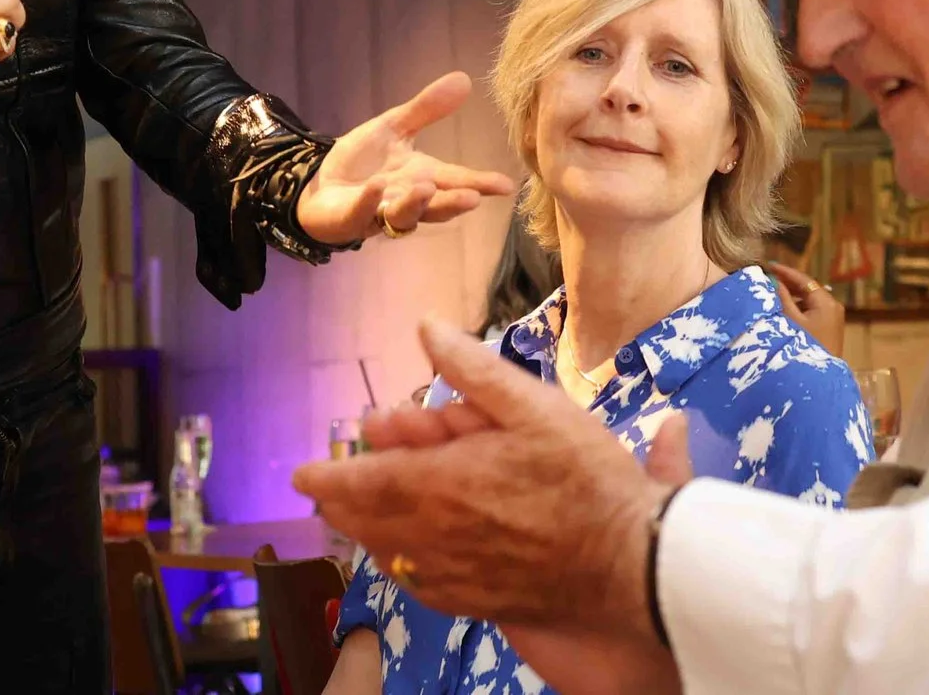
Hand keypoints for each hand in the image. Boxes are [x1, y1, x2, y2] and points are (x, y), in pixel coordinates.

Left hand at [294, 73, 514, 245]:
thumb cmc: (362, 161)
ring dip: (415, 204)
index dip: (480, 183)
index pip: (456, 180)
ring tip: (425, 187)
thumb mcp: (394, 127)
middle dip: (452, 202)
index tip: (506, 185)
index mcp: (422, 177)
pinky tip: (376, 186)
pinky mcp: (350, 220)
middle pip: (435, 206)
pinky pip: (361, 214)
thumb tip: (464, 79)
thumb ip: (426, 109)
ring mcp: (380, 214)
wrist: (318, 183)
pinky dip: (369, 203)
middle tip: (472, 197)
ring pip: (403, 217)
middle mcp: (406, 199)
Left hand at [294, 317, 679, 691]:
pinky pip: (416, 583)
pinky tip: (404, 553)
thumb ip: (473, 369)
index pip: (363, 481)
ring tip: (361, 509)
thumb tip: (427, 326)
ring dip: (369, 527)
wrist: (627, 565)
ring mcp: (450, 575)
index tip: (300, 472)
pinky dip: (399, 562)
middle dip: (343, 500)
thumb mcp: (536, 405)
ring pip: (388, 552)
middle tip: (326, 486)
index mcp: (440, 482)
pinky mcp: (472, 602)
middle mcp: (433, 535)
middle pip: (367, 520)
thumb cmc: (585, 479)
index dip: (328, 476)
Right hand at [765, 261, 845, 353]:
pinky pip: (812, 311)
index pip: (804, 280)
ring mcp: (833, 318)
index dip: (785, 272)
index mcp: (826, 302)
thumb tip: (773, 280)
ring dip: (792, 296)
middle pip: (808, 289)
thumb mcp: (790, 321)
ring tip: (772, 292)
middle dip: (788, 283)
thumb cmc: (803, 348)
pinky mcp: (829, 329)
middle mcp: (833, 306)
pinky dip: (798, 307)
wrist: (818, 380)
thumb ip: (782, 298)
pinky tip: (783, 309)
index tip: (768, 265)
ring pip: (809, 300)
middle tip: (767, 277)